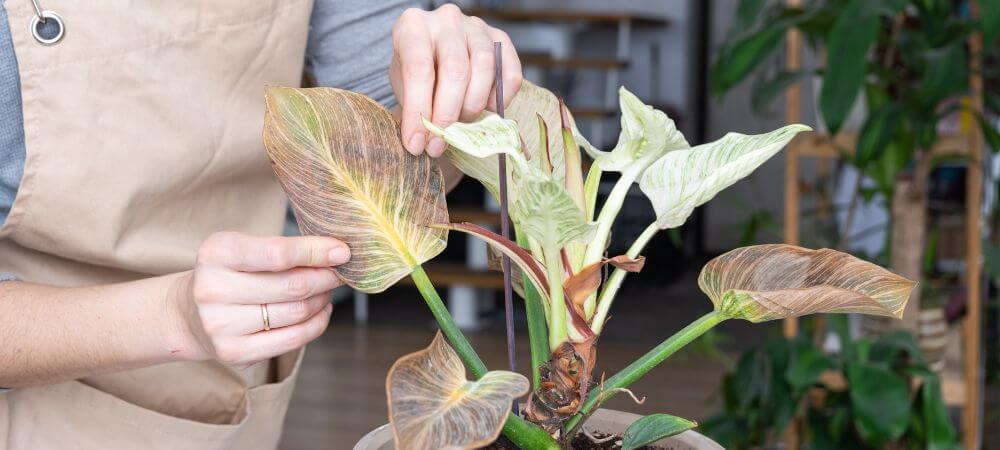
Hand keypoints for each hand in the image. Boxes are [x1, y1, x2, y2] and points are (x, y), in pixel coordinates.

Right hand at [176, 232, 348, 365]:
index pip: (278, 254)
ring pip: (296, 313)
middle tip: (338, 273)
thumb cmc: (229, 273)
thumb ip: (284, 249)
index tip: (343, 251)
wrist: (189, 313)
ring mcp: (221, 325)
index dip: (316, 252)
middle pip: (292, 286)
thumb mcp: (244, 249)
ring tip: (325, 290)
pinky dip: (317, 323)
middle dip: (326, 278)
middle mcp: (213, 289)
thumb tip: (337, 253)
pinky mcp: (234, 352)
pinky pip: (293, 339)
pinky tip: (320, 311)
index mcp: (216, 253)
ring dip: (322, 299)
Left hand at [390, 4, 522, 156]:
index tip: (417, 144)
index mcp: (413, 26)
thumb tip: (423, 144)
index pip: (419, 69)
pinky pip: (511, 74)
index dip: (419, 111)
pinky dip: (501, 100)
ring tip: (461, 124)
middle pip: (455, 71)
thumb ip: (414, 110)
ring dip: (473, 107)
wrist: (437, 54)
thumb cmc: (418, 73)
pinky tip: (486, 109)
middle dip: (447, 115)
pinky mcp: (501, 39)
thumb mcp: (405, 87)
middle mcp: (446, 19)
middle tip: (440, 144)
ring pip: (484, 69)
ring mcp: (477, 27)